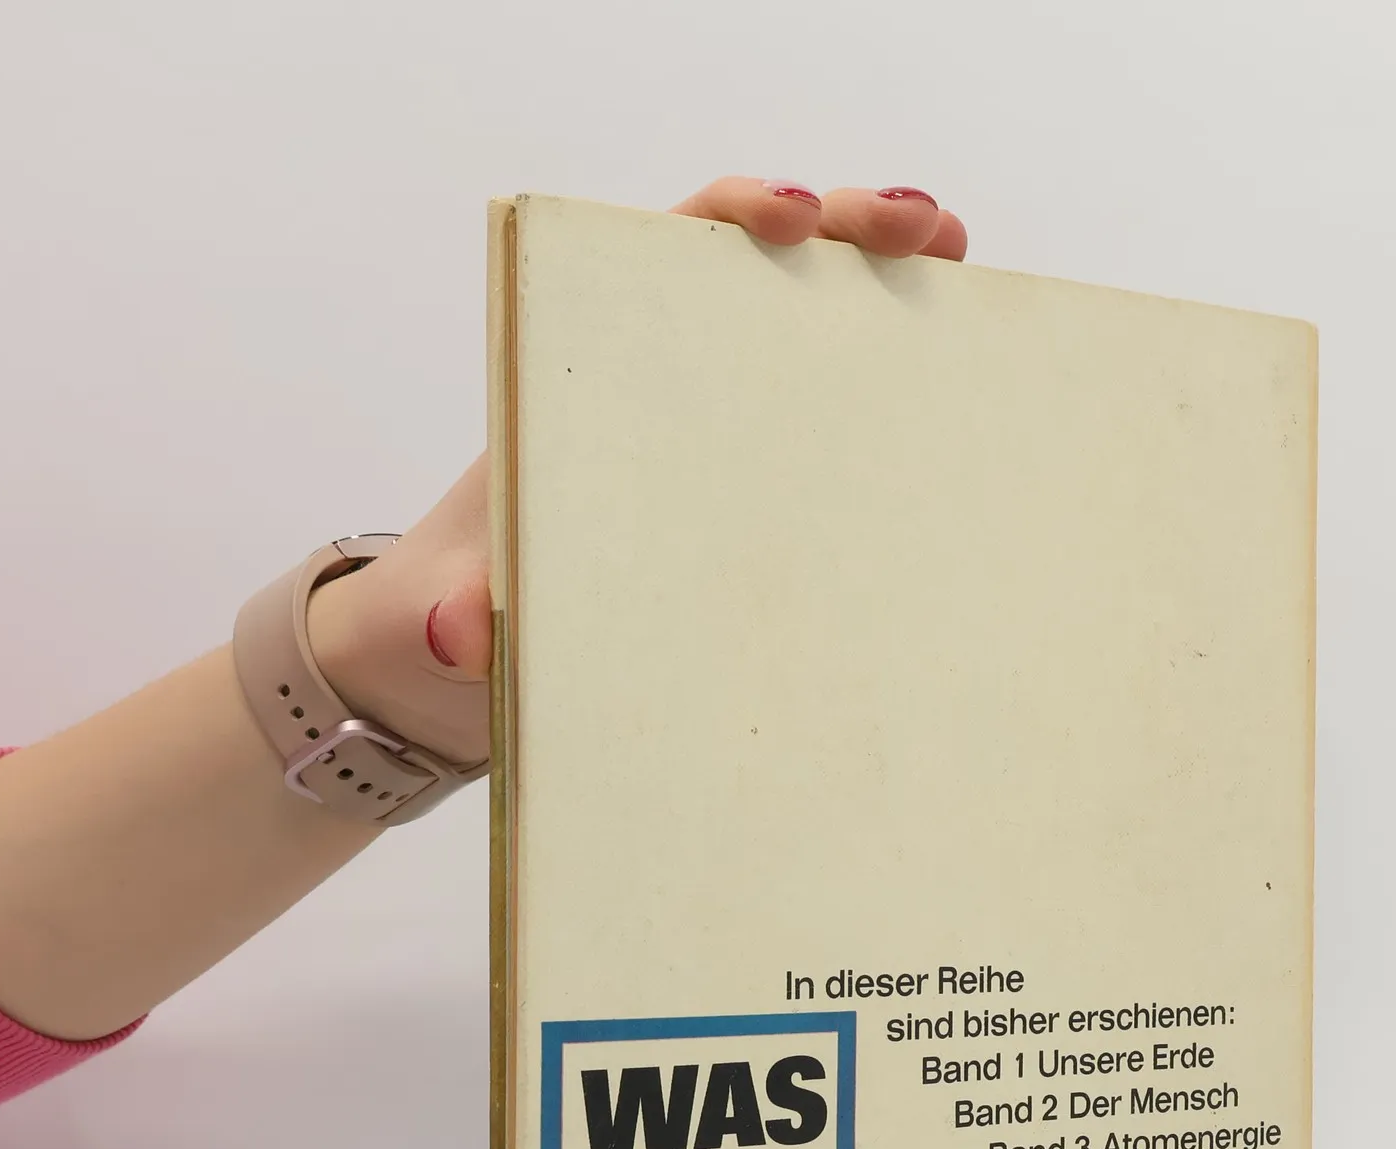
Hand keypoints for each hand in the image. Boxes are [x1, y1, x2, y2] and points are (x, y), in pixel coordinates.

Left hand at [307, 178, 965, 769]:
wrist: (454, 685)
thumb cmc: (441, 629)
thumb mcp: (434, 626)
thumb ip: (447, 620)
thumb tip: (458, 628)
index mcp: (579, 380)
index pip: (659, 256)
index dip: (735, 217)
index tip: (792, 220)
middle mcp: (654, 392)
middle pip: (757, 274)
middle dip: (846, 231)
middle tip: (924, 231)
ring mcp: (707, 447)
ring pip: (809, 346)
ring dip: (887, 299)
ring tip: (959, 273)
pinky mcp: (747, 514)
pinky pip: (828, 445)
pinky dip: (893, 411)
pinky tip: (961, 410)